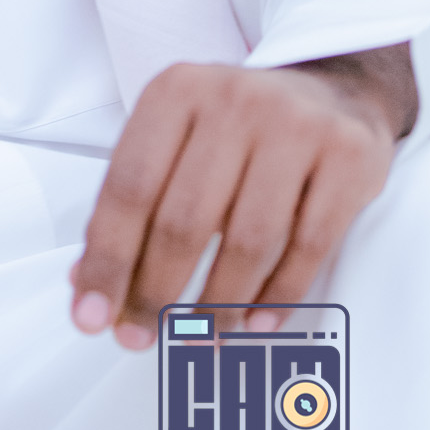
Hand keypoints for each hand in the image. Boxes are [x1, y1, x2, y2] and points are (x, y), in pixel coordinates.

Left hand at [69, 44, 415, 348]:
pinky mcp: (346, 156)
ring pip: (246, 242)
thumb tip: (84, 284)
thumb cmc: (236, 130)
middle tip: (141, 337)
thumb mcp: (175, 142)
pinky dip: (277, 297)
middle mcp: (231, 99)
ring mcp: (294, 124)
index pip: (129, 187)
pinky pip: (307, 247)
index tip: (89, 316)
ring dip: (217, 306)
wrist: (331, 92)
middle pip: (184, 220)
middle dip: (156, 293)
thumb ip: (130, 205)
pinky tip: (254, 323)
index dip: (106, 260)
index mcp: (175, 91)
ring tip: (199, 337)